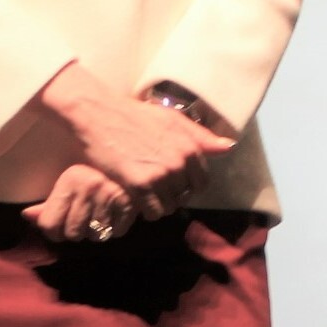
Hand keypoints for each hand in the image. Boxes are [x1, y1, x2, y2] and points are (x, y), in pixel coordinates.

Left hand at [26, 162, 134, 243]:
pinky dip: (116, 227)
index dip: (53, 231)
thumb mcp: (70, 184)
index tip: (60, 225)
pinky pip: (116, 233)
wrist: (135, 163)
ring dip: (98, 230)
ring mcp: (111, 195)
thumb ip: (48, 204)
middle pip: (72, 234)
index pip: (49, 225)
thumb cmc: (97, 176)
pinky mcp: (130, 205)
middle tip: (85, 216)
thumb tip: (26, 216)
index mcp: (71, 179)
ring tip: (102, 213)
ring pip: (95, 237)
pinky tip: (116, 213)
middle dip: (77, 231)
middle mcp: (90, 186)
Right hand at [37, 65, 231, 218]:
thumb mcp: (171, 119)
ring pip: (169, 207)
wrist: (97, 114)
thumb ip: (200, 136)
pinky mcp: (140, 184)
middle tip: (150, 183)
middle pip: (184, 197)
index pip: (201, 183)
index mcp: (191, 146)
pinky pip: (152, 212)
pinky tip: (133, 195)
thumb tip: (229, 147)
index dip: (185, 184)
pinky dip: (143, 209)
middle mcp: (180, 161)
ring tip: (141, 190)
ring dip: (156, 203)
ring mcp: (161, 174)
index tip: (168, 179)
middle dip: (169, 194)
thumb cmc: (133, 115)